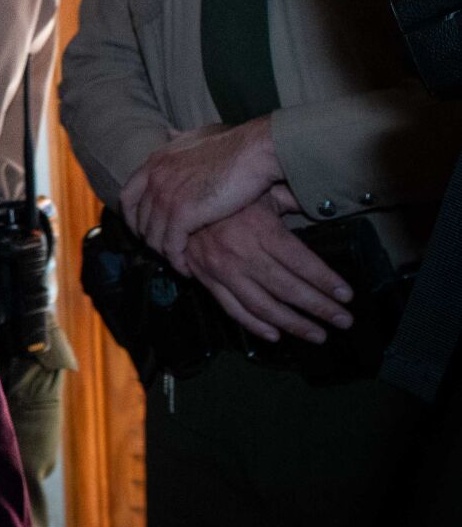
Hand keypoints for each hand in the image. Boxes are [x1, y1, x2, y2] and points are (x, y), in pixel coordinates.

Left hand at [121, 117, 282, 272]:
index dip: (133, 217)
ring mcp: (164, 195)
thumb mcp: (197, 135)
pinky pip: (170, 245)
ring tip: (178, 262)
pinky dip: (177, 260)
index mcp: (155, 161)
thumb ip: (179, 138)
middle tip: (164, 251)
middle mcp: (154, 178)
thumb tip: (169, 133)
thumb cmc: (236, 144)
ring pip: (153, 236)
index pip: (128, 197)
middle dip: (150, 238)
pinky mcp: (181, 213)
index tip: (143, 230)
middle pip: (139, 220)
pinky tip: (188, 268)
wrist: (255, 150)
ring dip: (165, 253)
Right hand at [184, 200, 352, 342]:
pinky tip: (276, 335)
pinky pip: (233, 309)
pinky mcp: (207, 279)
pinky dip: (255, 326)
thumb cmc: (226, 195)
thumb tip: (325, 203)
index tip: (347, 296)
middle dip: (320, 307)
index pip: (302, 262)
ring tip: (318, 334)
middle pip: (288, 288)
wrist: (179, 201)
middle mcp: (241, 252)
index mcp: (260, 228)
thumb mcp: (261, 191)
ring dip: (294, 324)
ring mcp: (222, 270)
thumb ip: (292, 201)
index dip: (326, 281)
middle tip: (343, 321)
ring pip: (263, 305)